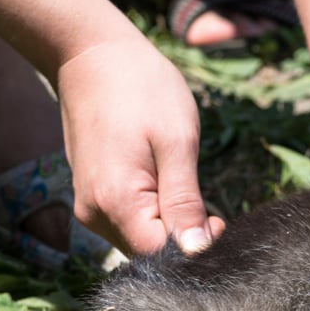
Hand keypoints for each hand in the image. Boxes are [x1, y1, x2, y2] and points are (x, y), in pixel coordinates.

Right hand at [55, 36, 224, 255]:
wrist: (94, 55)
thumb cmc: (142, 89)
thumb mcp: (177, 142)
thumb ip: (185, 202)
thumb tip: (197, 251)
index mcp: (116, 202)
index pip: (161, 255)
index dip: (195, 246)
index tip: (219, 216)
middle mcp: (94, 213)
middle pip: (150, 252)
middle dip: (185, 238)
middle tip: (211, 204)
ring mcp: (90, 206)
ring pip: (141, 240)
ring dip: (171, 225)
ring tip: (186, 184)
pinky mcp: (93, 197)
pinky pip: (130, 222)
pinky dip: (155, 214)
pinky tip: (169, 184)